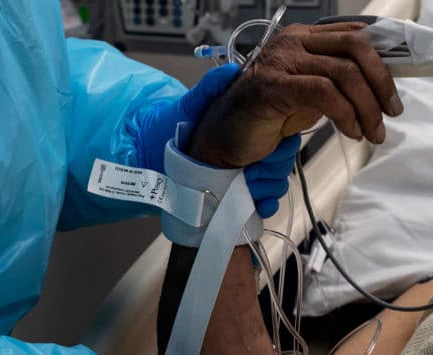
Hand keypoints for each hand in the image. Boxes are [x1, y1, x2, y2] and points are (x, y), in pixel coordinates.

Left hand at [138, 64, 299, 217]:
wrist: (149, 158)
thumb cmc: (171, 127)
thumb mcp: (191, 104)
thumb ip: (210, 88)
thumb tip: (232, 70)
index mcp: (249, 127)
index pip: (283, 133)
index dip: (281, 143)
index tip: (268, 149)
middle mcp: (252, 150)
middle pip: (283, 161)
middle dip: (272, 169)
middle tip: (252, 171)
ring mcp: (246, 174)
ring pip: (276, 183)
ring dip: (268, 188)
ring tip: (249, 188)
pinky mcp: (238, 195)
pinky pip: (263, 202)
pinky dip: (265, 205)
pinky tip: (258, 205)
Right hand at [189, 22, 402, 166]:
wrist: (226, 135)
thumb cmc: (266, 115)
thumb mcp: (311, 95)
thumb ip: (338, 83)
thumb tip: (379, 86)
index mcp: (305, 37)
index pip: (357, 35)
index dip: (386, 58)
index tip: (399, 87)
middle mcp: (294, 41)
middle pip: (356, 47)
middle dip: (382, 82)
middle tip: (391, 111)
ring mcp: (282, 60)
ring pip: (344, 72)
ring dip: (367, 107)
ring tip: (372, 131)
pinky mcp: (273, 85)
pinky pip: (323, 92)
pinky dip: (345, 114)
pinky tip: (350, 131)